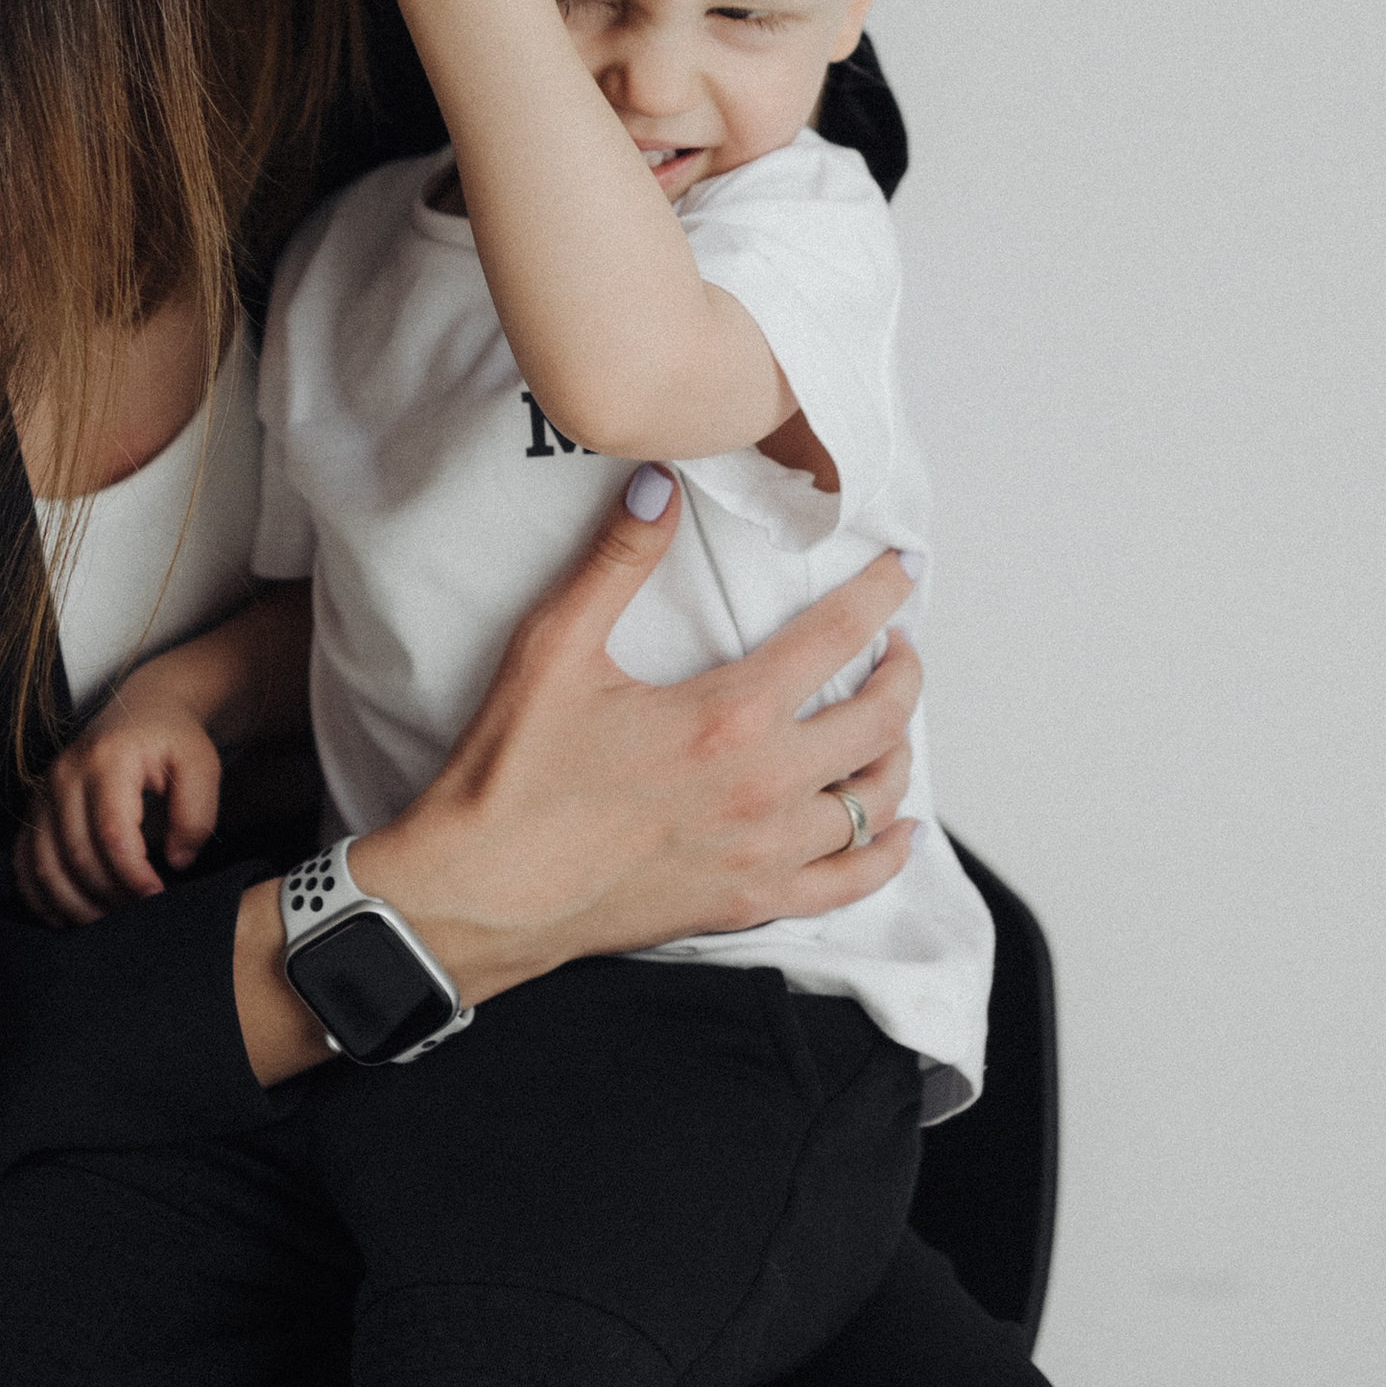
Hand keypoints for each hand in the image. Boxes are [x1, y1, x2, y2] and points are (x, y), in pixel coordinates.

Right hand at [15, 691, 224, 924]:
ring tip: (109, 924)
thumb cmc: (173, 739)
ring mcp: (43, 792)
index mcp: (106, 760)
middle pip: (76, 855)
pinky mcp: (34, 808)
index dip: (133, 877)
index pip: (113, 835)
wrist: (142, 708)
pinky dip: (39, 895)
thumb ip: (196, 814)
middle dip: (109, 896)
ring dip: (74, 904)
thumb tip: (175, 862)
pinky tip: (66, 917)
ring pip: (44, 864)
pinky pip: (22, 860)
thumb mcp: (201, 765)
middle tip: (139, 918)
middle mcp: (64, 775)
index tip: (158, 898)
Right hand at [348, 472, 922, 1004]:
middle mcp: (762, 787)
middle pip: (880, 722)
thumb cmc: (510, 775)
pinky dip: (886, 854)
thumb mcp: (553, 649)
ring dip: (895, 755)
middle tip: (897, 647)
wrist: (482, 893)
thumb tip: (657, 484)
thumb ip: (616, 562)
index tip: (903, 570)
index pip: (836, 637)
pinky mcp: (747, 902)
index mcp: (725, 717)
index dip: (881, 594)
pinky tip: (896, 830)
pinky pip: (849, 883)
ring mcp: (762, 853)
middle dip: (903, 673)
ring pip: (876, 801)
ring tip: (887, 725)